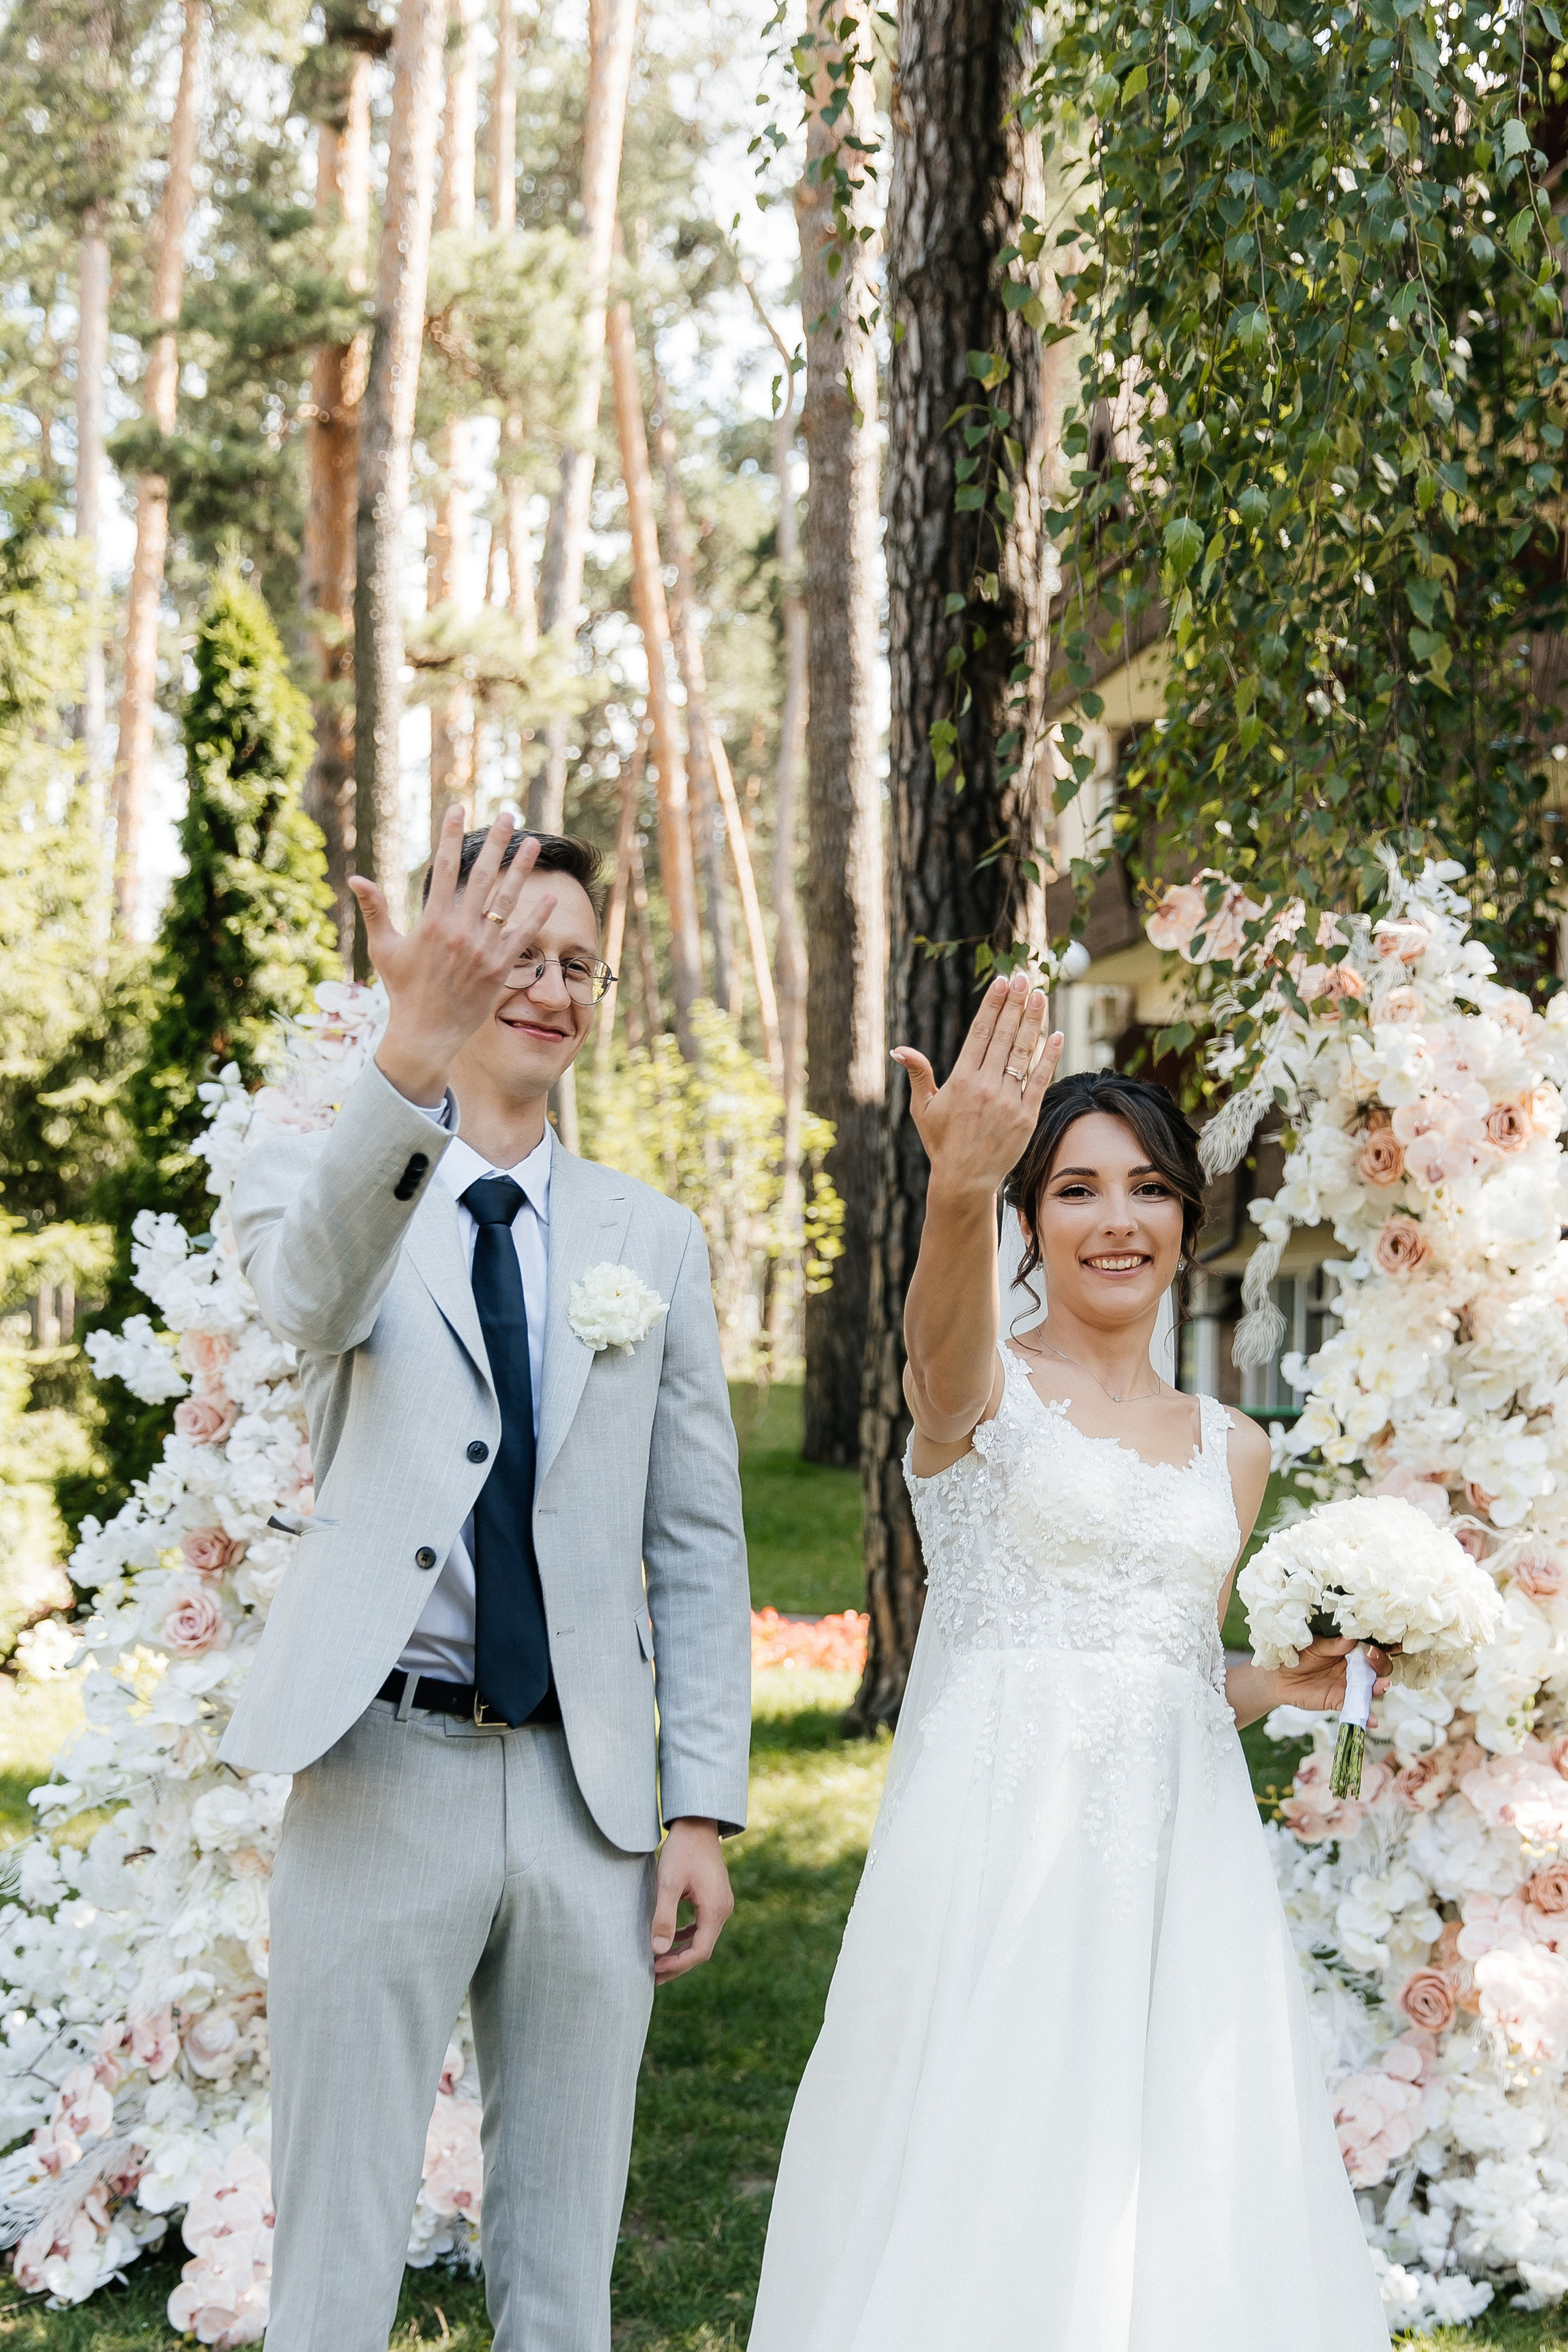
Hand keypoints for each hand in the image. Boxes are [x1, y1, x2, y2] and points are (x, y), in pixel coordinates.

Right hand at [348, 808, 554, 1104]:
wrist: (425, 1033)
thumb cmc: (402, 990)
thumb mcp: (384, 948)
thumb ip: (376, 910)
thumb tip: (355, 878)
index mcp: (433, 922)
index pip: (443, 869)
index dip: (450, 836)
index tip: (458, 809)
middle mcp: (461, 931)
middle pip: (482, 876)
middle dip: (495, 843)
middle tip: (508, 814)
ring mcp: (483, 949)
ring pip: (507, 901)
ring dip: (521, 869)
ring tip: (532, 843)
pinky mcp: (500, 968)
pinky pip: (522, 936)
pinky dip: (537, 916)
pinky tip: (551, 895)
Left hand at [651, 1818, 732, 1986]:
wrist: (697, 1823)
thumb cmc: (682, 1850)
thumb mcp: (668, 1882)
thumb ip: (664, 1917)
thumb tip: (658, 1951)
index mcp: (715, 1909)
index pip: (700, 1951)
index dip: (677, 1965)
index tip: (654, 1969)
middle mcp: (723, 1910)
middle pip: (702, 1949)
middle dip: (677, 1964)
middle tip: (652, 1975)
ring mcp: (721, 1904)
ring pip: (702, 1939)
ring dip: (681, 1952)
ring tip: (658, 1963)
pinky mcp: (714, 1898)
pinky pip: (702, 1926)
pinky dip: (687, 1937)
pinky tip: (671, 1939)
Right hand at [892, 972, 1062, 1200]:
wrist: (965, 1179)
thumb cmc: (941, 1142)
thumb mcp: (922, 1108)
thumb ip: (918, 1074)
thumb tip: (900, 1049)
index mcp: (961, 1079)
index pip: (981, 1032)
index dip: (994, 1005)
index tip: (1003, 982)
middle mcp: (986, 1085)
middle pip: (1006, 1035)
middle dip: (1016, 1004)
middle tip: (1026, 978)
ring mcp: (1009, 1100)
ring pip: (1024, 1052)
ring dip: (1034, 1021)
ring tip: (1041, 995)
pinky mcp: (1026, 1115)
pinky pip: (1040, 1079)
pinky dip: (1049, 1056)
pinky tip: (1057, 1034)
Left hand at [1271, 1636, 1391, 1714]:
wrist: (1279, 1675)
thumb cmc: (1297, 1654)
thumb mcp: (1314, 1646)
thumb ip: (1333, 1645)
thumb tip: (1352, 1638)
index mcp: (1351, 1650)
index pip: (1372, 1648)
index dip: (1381, 1647)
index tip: (1377, 1646)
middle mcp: (1355, 1668)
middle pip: (1378, 1669)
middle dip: (1380, 1664)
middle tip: (1372, 1659)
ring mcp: (1349, 1686)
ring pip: (1371, 1689)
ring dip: (1379, 1688)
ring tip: (1382, 1686)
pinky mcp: (1340, 1702)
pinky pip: (1355, 1709)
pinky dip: (1366, 1716)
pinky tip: (1372, 1720)